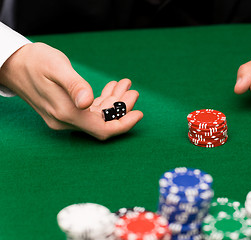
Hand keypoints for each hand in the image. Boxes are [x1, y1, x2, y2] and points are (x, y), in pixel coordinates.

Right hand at [0, 42, 142, 139]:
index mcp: (67, 113)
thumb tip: (87, 102)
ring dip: (113, 103)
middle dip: (121, 109)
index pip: (102, 129)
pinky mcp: (64, 111)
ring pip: (96, 116)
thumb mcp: (57, 68)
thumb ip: (74, 86)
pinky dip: (102, 101)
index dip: (123, 124)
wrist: (12, 64)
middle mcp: (65, 120)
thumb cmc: (35, 62)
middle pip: (102, 122)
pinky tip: (111, 89)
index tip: (139, 114)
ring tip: (125, 85)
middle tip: (132, 91)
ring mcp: (64, 117)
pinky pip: (88, 111)